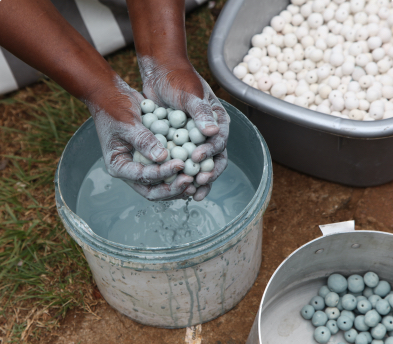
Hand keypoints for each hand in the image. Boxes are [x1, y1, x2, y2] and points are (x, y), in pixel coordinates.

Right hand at [86, 75, 195, 200]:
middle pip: (152, 190)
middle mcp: (130, 171)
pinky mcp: (153, 161)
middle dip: (172, 189)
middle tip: (190, 180)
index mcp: (118, 165)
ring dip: (178, 186)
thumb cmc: (115, 107)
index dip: (162, 173)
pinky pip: (167, 173)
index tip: (180, 164)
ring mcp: (142, 167)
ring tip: (196, 180)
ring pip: (161, 186)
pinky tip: (195, 172)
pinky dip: (179, 174)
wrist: (113, 97)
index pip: (142, 177)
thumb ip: (143, 140)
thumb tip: (162, 157)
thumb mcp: (127, 122)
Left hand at [138, 57, 229, 200]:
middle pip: (214, 158)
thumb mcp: (189, 93)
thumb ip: (200, 112)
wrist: (160, 73)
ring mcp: (194, 139)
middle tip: (197, 184)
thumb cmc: (176, 79)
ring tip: (190, 194)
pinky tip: (174, 185)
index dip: (210, 153)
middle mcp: (208, 132)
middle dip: (208, 173)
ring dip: (196, 180)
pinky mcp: (180, 143)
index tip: (197, 159)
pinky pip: (182, 161)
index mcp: (217, 120)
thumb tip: (212, 132)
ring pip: (199, 165)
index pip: (219, 141)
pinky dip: (180, 174)